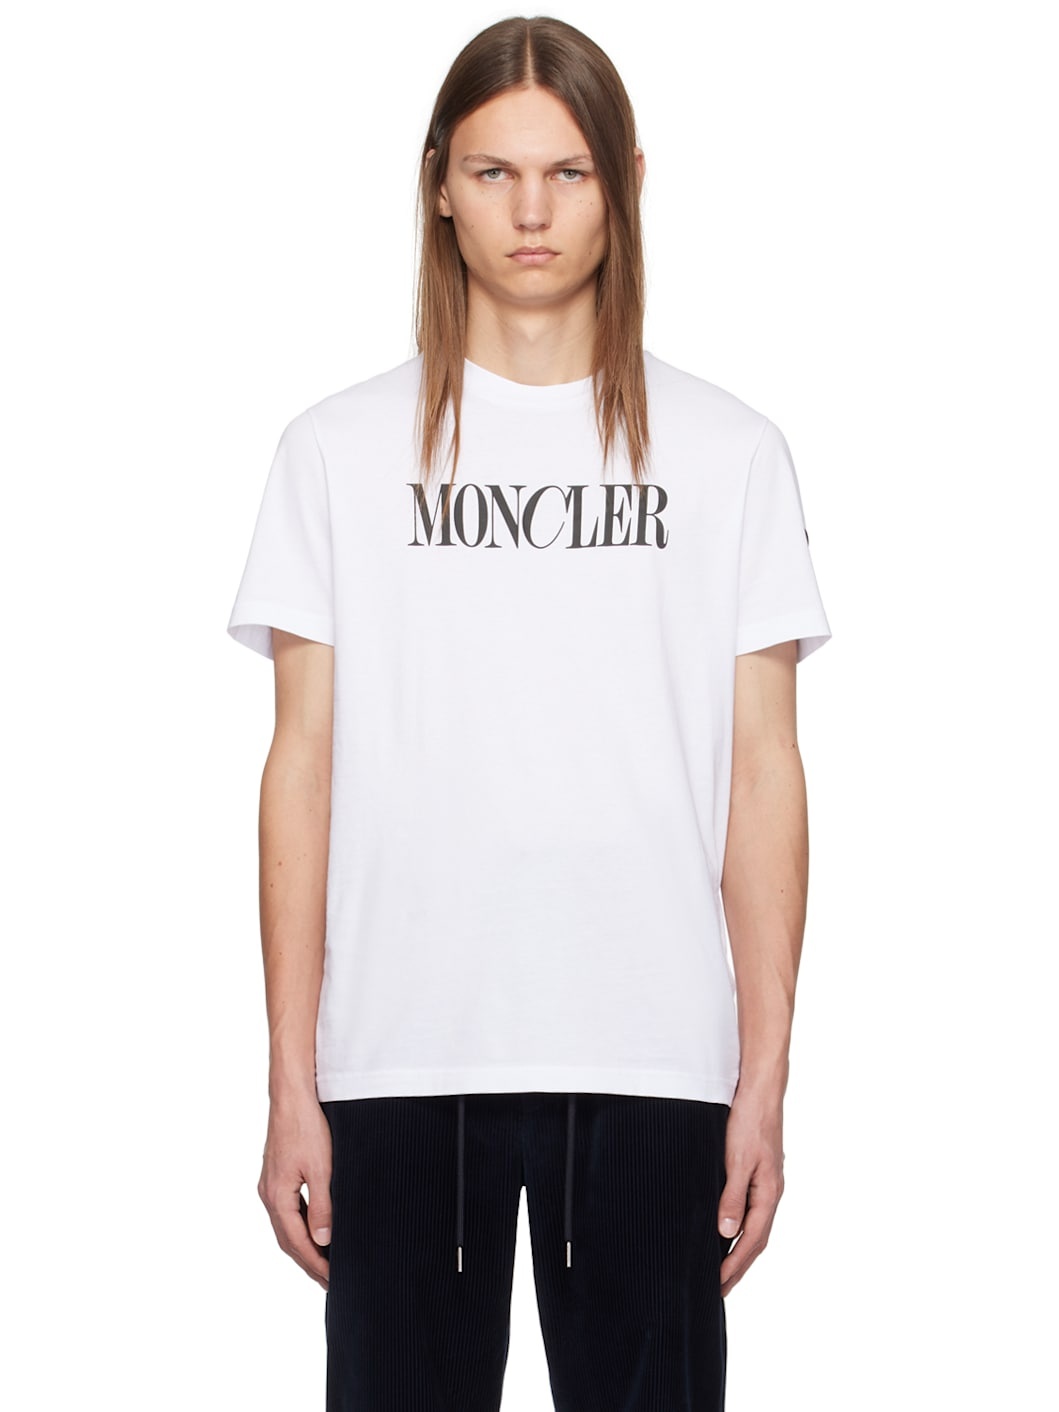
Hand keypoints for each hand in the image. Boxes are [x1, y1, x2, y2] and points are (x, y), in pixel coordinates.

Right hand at [258, 1093, 332, 1290]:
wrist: (291, 1096)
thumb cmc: (306, 1127)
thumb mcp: (321, 1169)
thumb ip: (322, 1207)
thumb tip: (323, 1241)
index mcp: (277, 1197)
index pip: (297, 1243)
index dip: (316, 1264)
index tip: (333, 1281)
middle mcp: (268, 1194)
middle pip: (287, 1240)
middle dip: (308, 1262)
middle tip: (329, 1281)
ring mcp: (269, 1185)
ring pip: (285, 1227)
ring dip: (302, 1246)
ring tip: (323, 1262)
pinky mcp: (275, 1175)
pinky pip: (286, 1211)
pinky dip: (298, 1227)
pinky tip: (312, 1230)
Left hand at [717, 1084, 784, 1296]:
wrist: (760, 1090)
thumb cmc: (749, 1121)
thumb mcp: (736, 1160)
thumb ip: (732, 1196)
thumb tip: (726, 1232)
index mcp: (769, 1193)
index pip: (751, 1240)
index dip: (734, 1265)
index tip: (718, 1285)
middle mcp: (771, 1192)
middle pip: (756, 1240)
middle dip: (738, 1267)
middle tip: (720, 1291)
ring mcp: (767, 1183)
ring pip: (755, 1227)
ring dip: (740, 1251)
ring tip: (724, 1271)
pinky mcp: (759, 1173)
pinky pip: (752, 1210)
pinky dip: (741, 1229)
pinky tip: (728, 1231)